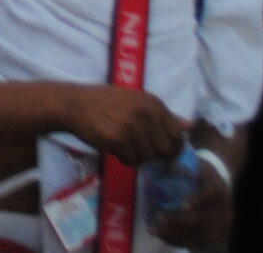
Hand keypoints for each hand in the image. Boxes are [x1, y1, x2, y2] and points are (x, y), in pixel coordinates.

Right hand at [63, 85, 187, 166]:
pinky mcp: (116, 139)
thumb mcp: (136, 101)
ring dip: (136, 156)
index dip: (171, 148)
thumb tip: (190, 126)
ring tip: (123, 143)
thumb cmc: (105, 102)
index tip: (159, 149)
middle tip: (138, 147)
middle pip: (165, 151)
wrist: (72, 103)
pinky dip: (123, 158)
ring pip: (148, 158)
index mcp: (153, 103)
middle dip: (153, 154)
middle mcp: (145, 113)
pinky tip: (113, 146)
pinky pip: (131, 161)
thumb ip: (163, 115)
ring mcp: (131, 126)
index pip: (178, 136)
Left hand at [151, 152, 235, 248]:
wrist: (218, 181)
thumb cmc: (199, 170)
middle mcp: (224, 207)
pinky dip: (181, 241)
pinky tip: (164, 237)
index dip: (198, 200)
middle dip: (179, 221)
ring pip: (200, 234)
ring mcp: (224, 223)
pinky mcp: (219, 234)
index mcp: (217, 187)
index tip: (183, 205)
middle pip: (203, 218)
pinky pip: (201, 242)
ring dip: (176, 234)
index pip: (210, 194)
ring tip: (155, 230)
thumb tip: (154, 160)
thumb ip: (177, 163)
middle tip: (158, 218)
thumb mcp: (192, 162)